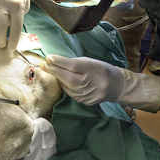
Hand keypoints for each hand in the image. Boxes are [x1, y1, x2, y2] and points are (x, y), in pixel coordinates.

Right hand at [0, 0, 29, 52]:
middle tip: (1, 45)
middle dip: (0, 38)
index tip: (11, 48)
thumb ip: (20, 17)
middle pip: (1, 25)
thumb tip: (12, 33)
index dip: (13, 39)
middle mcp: (4, 3)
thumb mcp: (25, 4)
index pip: (15, 26)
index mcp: (17, 6)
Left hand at [44, 55, 159, 111]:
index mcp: (93, 70)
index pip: (72, 66)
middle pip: (66, 77)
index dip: (58, 62)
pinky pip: (69, 92)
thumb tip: (53, 60)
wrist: (116, 86)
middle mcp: (90, 84)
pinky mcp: (83, 101)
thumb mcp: (89, 61)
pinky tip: (63, 81)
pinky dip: (64, 86)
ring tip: (52, 71)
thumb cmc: (101, 70)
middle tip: (43, 65)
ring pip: (66, 86)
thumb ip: (72, 62)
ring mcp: (86, 94)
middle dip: (53, 70)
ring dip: (58, 78)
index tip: (48, 57)